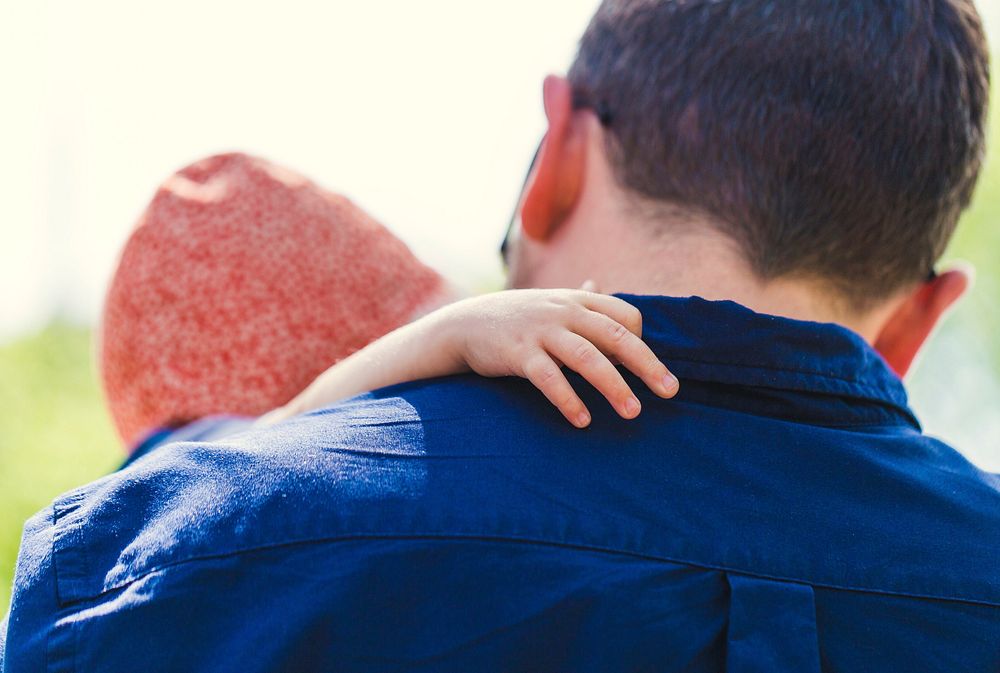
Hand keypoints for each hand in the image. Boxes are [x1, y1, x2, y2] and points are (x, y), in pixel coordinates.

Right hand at [436, 288, 678, 427]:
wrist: (464, 324)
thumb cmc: (516, 317)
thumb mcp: (550, 302)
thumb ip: (579, 297)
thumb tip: (599, 284)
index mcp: (577, 300)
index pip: (625, 316)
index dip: (640, 342)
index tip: (646, 369)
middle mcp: (564, 312)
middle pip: (616, 336)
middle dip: (646, 365)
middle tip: (670, 391)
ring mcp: (541, 331)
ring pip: (587, 358)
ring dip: (613, 387)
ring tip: (633, 412)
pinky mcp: (518, 354)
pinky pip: (549, 378)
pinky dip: (568, 399)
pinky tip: (583, 421)